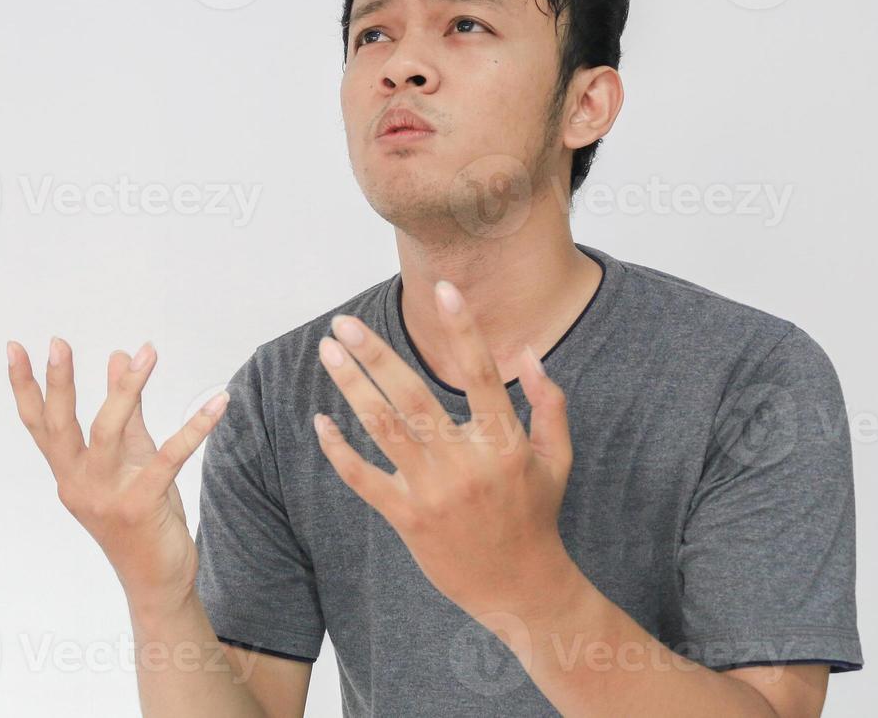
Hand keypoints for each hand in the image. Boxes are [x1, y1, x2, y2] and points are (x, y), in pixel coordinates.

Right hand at [6, 337, 229, 610]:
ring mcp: (106, 497)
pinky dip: (195, 427)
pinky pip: (169, 457)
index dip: (25, 386)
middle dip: (59, 383)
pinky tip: (217, 402)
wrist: (158, 581)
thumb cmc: (142, 517)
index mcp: (70, 473)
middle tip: (58, 342)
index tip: (13, 348)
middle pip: (60, 427)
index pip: (39, 424)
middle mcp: (79, 484)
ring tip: (147, 352)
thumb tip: (117, 355)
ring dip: (127, 389)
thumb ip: (127, 409)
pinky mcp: (141, 505)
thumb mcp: (130, 458)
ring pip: (108, 432)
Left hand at [311, 280, 574, 621]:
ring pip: (382, 428)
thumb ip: (547, 402)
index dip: (463, 328)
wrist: (520, 589)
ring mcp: (432, 493)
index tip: (443, 288)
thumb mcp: (556, 458)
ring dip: (351, 386)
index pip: (480, 373)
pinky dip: (339, 450)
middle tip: (345, 322)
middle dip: (375, 353)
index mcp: (504, 443)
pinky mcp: (406, 519)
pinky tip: (320, 420)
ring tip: (329, 351)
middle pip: (412, 396)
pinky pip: (363, 478)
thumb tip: (527, 352)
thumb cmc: (536, 515)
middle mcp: (466, 464)